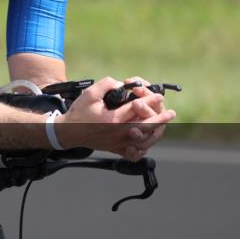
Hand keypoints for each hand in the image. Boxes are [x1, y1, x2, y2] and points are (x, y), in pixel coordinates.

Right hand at [54, 77, 175, 159]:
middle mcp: (117, 133)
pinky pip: (133, 154)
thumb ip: (107, 85)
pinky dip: (142, 149)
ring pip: (142, 141)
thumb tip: (122, 85)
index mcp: (112, 119)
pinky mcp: (115, 149)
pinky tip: (147, 142)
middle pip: (145, 127)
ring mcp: (117, 143)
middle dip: (160, 119)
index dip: (150, 100)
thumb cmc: (79, 112)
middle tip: (171, 113)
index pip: (137, 109)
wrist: (68, 132)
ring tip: (163, 126)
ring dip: (155, 133)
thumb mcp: (90, 93)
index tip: (158, 95)